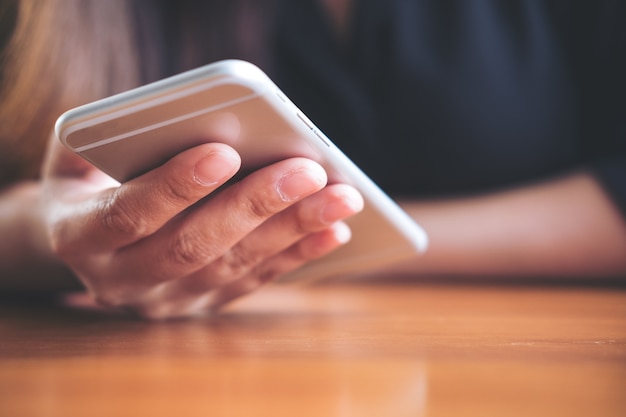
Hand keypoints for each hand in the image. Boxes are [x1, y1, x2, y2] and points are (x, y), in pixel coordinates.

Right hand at [42, 139, 362, 318]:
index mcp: (80, 236)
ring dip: (292, 230)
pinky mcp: (204, 303)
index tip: (223, 150)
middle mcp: (122, 280)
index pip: (129, 214)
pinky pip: (255, 281)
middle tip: (308, 170)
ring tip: (341, 197)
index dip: (174, 186)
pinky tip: (334, 230)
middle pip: (194, 246)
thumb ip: (102, 137)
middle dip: (254, 206)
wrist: (92, 244)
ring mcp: (168, 298)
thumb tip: (160, 114)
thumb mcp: (75, 156)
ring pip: (234, 267)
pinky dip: (297, 255)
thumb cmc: (89, 184)